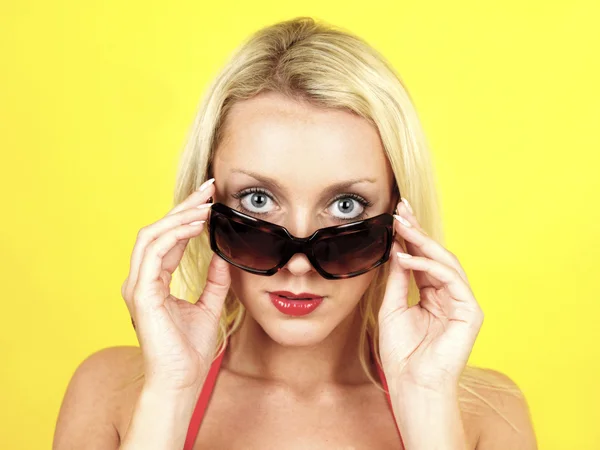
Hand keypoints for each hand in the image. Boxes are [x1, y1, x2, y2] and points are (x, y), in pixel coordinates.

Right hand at [121, 178, 229, 391]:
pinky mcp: (141, 293)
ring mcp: (138, 285)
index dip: (188, 217)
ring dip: (179, 216)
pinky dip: (174, 235)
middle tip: (209, 189)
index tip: (211, 201)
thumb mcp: (209, 306)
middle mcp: (141, 279)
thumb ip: (214, 281)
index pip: (168, 239)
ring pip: (152, 236)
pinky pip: (153, 252)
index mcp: (154, 281)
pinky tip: (196, 225)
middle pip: (157, 230)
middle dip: (183, 207)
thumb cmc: (190, 349)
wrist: (181, 380)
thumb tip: (222, 257)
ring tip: (205, 205)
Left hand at [378, 199, 483, 392]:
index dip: (410, 237)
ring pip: (446, 262)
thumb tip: (396, 248)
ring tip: (401, 226)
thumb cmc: (401, 352)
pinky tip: (405, 255)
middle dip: (418, 230)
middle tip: (401, 209)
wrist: (411, 383)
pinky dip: (428, 265)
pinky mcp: (470, 312)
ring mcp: (462, 302)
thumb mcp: (391, 306)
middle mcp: (449, 295)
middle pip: (436, 255)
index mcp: (432, 294)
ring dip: (422, 241)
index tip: (396, 215)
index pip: (422, 259)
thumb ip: (398, 278)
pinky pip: (451, 279)